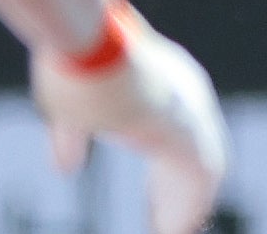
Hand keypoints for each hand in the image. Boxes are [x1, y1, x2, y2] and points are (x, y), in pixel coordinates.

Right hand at [32, 0, 228, 233]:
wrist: (91, 51)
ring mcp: (194, 114)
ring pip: (200, 172)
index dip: (165, 164)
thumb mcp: (68, 104)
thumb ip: (71, 136)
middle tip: (167, 220)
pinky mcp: (194, 137)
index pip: (172, 124)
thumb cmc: (74, 65)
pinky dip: (187, 211)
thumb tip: (66, 168)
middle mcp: (186, 92)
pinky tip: (171, 232)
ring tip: (172, 231)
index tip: (155, 192)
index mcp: (162, 75)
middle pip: (190, 151)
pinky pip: (200, 185)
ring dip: (187, 205)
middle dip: (178, 187)